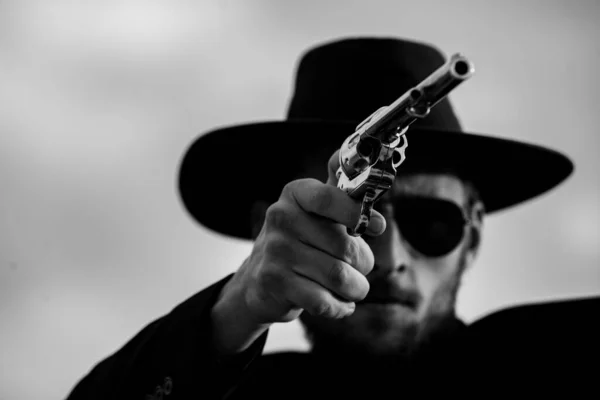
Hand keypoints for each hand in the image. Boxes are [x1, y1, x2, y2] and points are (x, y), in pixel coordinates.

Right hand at [224, 150, 386, 325]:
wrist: (259, 279)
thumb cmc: (301, 240)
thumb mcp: (316, 211)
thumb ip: (340, 189)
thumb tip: (357, 156)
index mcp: (295, 194)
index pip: (330, 198)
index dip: (358, 213)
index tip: (378, 226)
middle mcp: (281, 218)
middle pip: (345, 246)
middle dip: (364, 263)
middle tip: (360, 267)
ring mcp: (276, 251)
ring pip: (339, 277)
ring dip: (356, 288)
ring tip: (353, 287)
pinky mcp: (275, 282)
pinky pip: (324, 301)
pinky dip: (341, 307)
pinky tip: (341, 303)